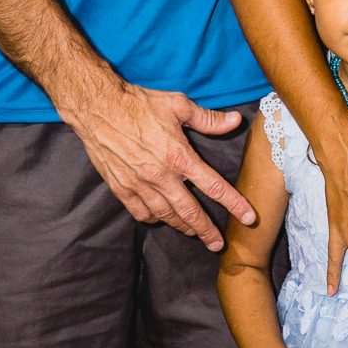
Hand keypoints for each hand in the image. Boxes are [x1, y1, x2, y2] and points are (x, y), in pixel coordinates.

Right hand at [58, 75, 255, 249]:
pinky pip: (141, 213)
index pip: (214, 187)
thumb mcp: (178, 105)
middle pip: (191, 212)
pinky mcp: (122, 188)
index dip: (234, 204)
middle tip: (219, 244)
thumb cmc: (140, 103)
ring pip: (167, 216)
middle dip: (208, 231)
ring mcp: (140, 185)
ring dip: (183, 227)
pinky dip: (154, 219)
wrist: (98, 108)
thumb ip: (208, 119)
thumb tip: (236, 121)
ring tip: (194, 234)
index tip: (249, 218)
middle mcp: (162, 176)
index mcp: (179, 157)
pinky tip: (161, 218)